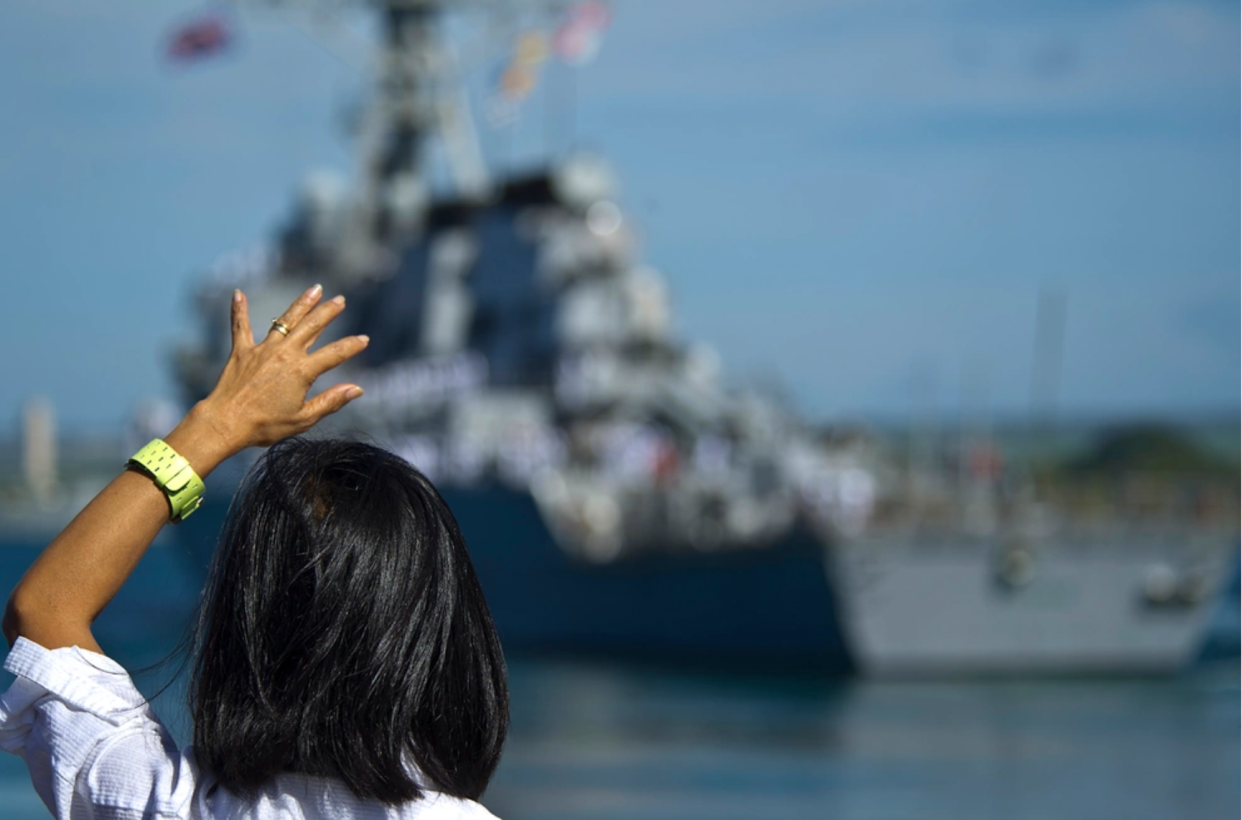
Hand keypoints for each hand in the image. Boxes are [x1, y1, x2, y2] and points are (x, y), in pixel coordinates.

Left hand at [184, 285, 368, 461]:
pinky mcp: (241, 351)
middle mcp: (284, 354)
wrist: (225, 423)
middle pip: (312, 327)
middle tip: (340, 300)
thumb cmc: (265, 425)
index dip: (352, 346)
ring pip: (285, 320)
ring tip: (315, 289)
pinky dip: (239, 310)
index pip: (334, 354)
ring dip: (301, 304)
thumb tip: (357, 389)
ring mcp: (262, 350)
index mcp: (302, 371)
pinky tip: (237, 293)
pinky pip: (240, 326)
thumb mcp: (303, 419)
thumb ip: (331, 401)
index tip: (364, 339)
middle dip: (328, 312)